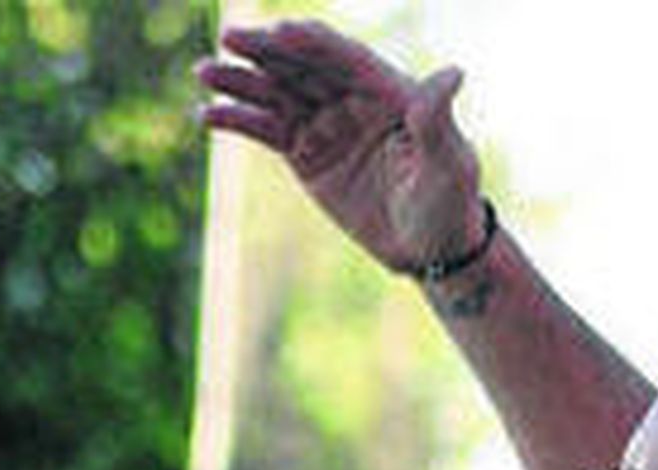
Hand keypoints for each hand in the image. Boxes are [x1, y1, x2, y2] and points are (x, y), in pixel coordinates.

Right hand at [196, 19, 483, 273]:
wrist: (430, 248)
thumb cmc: (449, 203)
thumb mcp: (449, 163)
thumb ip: (436, 119)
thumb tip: (453, 73)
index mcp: (387, 89)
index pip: (344, 58)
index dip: (314, 45)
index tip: (282, 33)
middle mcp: (351, 97)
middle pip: (302, 66)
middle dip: (265, 52)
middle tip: (229, 40)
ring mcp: (325, 123)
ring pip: (276, 93)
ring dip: (240, 82)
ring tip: (205, 73)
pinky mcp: (306, 153)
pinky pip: (266, 130)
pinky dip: (238, 121)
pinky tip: (207, 115)